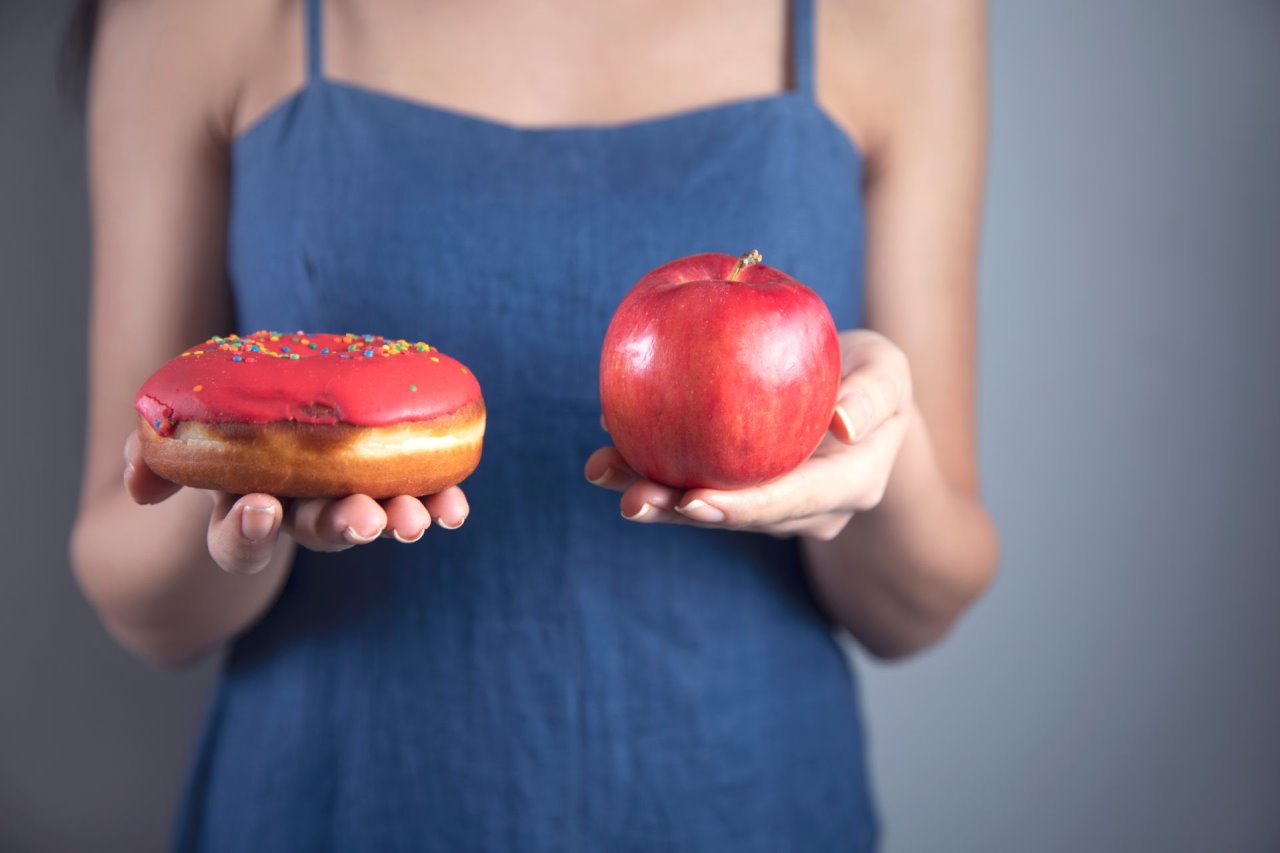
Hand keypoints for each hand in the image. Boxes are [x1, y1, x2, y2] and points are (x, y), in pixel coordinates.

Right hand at [122, 432, 469, 573]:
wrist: (277, 419)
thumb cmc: (228, 429)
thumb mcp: (186, 435)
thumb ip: (154, 453)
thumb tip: (139, 483)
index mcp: (246, 507)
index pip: (239, 539)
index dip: (247, 529)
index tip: (260, 508)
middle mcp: (300, 515)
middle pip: (318, 533)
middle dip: (342, 526)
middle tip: (365, 519)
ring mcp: (348, 502)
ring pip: (371, 519)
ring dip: (397, 519)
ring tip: (417, 518)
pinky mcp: (390, 483)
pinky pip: (416, 498)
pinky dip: (437, 502)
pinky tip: (454, 506)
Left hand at [585, 329, 912, 540]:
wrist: (857, 401)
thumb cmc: (872, 377)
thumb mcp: (889, 373)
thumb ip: (875, 394)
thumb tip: (844, 423)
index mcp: (848, 486)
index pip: (791, 501)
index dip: (740, 506)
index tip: (691, 499)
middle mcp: (805, 510)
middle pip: (736, 515)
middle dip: (678, 511)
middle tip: (629, 500)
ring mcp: (768, 506)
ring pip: (705, 504)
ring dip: (652, 493)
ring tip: (600, 470)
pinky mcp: (737, 488)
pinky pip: (693, 478)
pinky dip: (651, 461)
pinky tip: (609, 439)